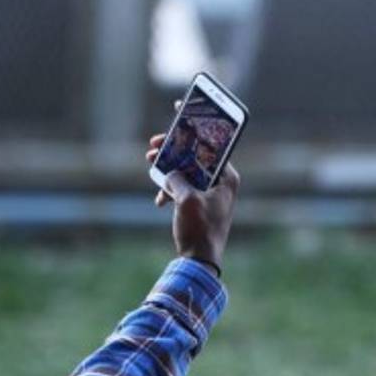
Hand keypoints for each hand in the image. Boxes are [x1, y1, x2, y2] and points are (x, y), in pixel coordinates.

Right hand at [145, 132, 239, 272]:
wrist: (200, 262)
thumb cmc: (200, 230)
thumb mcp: (186, 200)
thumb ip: (177, 179)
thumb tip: (169, 172)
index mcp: (226, 177)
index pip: (211, 144)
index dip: (195, 129)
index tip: (181, 113)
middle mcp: (221, 182)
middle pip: (195, 155)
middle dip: (173, 150)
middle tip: (155, 144)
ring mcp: (210, 193)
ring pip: (186, 171)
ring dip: (168, 169)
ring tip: (150, 162)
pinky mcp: (199, 204)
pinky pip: (183, 188)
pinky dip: (170, 190)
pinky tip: (159, 201)